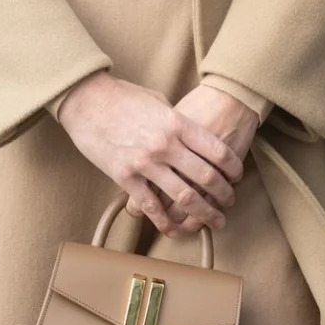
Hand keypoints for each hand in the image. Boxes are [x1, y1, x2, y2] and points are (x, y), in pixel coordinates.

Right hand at [128, 84, 258, 235]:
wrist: (86, 99)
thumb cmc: (122, 96)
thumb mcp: (158, 100)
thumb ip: (176, 120)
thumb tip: (191, 134)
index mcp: (176, 122)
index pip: (216, 150)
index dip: (233, 167)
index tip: (237, 176)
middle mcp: (165, 145)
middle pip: (206, 177)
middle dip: (224, 194)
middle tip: (230, 201)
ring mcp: (145, 163)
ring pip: (184, 197)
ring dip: (204, 212)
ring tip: (215, 220)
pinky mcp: (125, 177)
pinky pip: (151, 206)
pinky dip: (165, 221)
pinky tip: (175, 229)